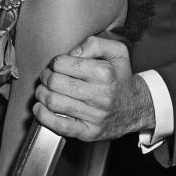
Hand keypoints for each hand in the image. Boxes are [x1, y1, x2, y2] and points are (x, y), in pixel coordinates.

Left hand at [33, 35, 154, 140]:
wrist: (136, 107)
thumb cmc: (121, 77)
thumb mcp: (116, 51)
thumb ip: (93, 43)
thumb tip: (72, 53)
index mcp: (104, 72)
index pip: (64, 63)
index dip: (55, 62)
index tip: (56, 64)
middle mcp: (100, 94)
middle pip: (56, 82)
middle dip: (45, 77)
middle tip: (47, 76)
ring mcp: (94, 115)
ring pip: (54, 102)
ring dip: (41, 94)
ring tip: (43, 90)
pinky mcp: (89, 132)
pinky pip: (60, 126)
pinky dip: (43, 116)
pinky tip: (40, 108)